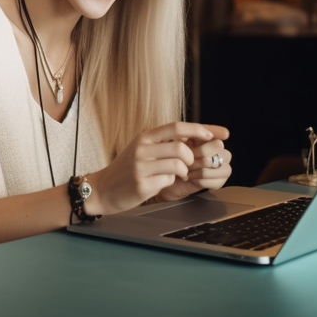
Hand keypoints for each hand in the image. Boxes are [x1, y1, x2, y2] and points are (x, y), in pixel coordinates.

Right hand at [83, 122, 217, 215]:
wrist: (103, 188)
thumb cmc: (126, 169)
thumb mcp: (141, 148)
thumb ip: (162, 142)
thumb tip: (191, 136)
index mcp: (144, 137)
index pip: (176, 127)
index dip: (198, 130)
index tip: (212, 135)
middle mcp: (142, 149)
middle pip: (181, 147)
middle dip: (191, 157)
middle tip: (189, 164)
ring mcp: (141, 167)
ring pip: (178, 165)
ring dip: (183, 172)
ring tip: (177, 175)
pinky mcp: (142, 184)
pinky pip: (168, 181)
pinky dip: (170, 182)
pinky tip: (160, 183)